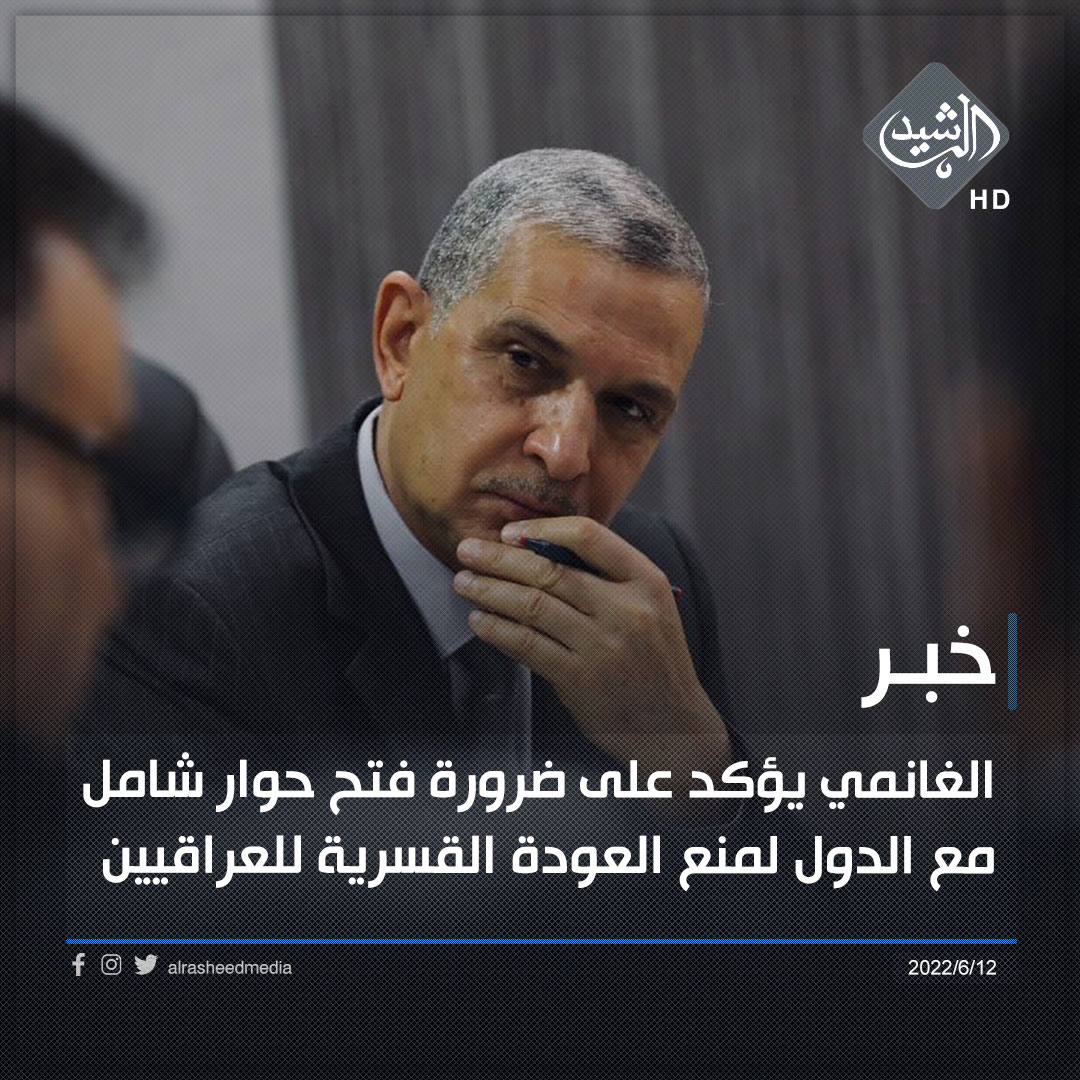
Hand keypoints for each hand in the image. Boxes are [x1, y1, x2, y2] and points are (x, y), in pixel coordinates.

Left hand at [453, 516, 731, 778]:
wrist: (672, 725)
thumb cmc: (652, 659)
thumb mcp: (649, 607)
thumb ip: (606, 578)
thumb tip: (536, 549)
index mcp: (645, 581)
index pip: (589, 537)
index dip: (542, 530)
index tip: (509, 532)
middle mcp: (626, 610)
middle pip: (550, 571)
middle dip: (499, 558)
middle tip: (467, 550)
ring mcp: (602, 646)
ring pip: (532, 606)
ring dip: (489, 591)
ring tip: (464, 583)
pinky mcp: (579, 679)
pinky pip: (526, 645)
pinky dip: (496, 629)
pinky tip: (480, 620)